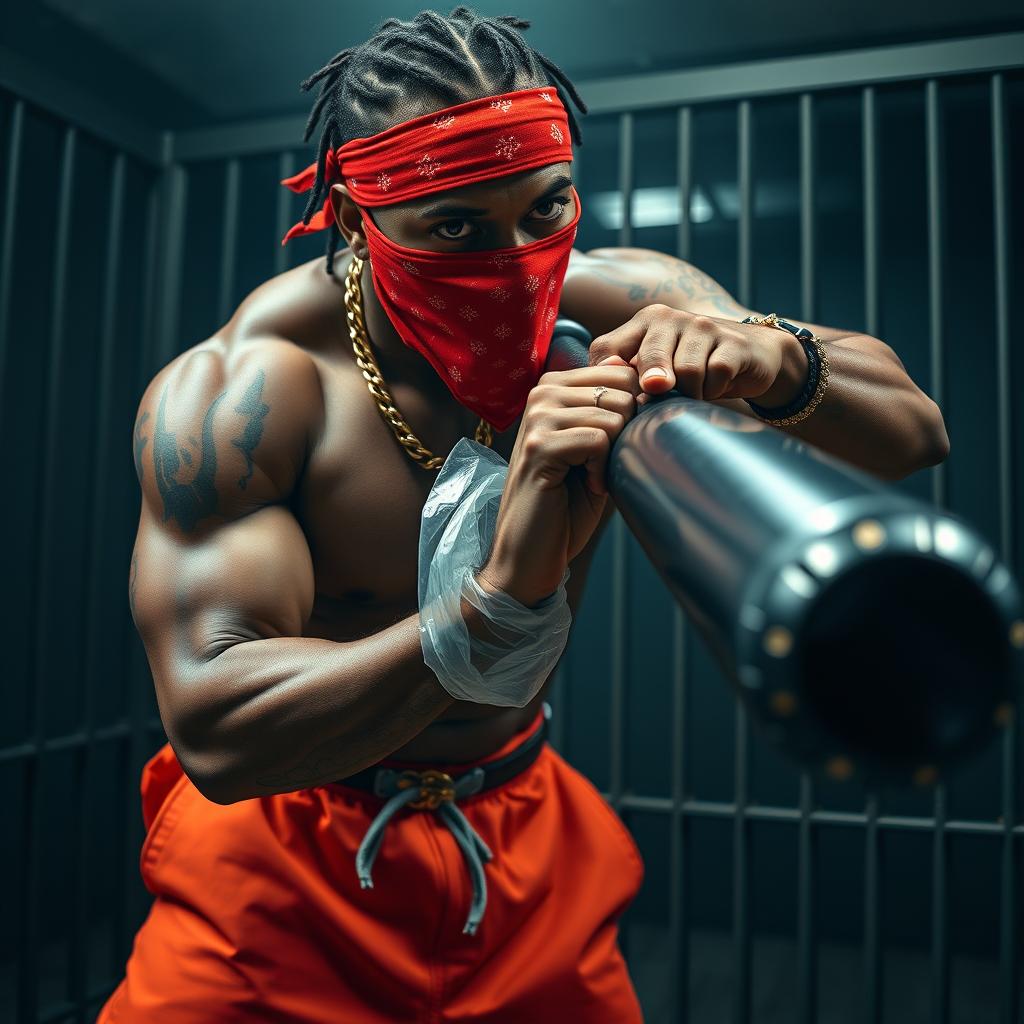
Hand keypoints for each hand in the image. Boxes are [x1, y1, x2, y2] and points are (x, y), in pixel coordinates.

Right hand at [477, 358, 639, 605]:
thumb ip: (611, 409)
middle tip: (602, 465)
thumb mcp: (597, 449)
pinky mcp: (539, 446)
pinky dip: (602, 471)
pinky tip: (588, 487)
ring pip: (612, 415)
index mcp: (554, 388)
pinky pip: (597, 439)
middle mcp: (541, 394)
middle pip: (621, 389)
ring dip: (612, 455)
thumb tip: (633, 363)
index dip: (634, 410)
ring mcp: (537, 418)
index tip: (615, 445)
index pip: (621, 370)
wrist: (533, 553)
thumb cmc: (568, 504)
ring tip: (591, 479)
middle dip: (625, 432)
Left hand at [588, 305, 802, 404]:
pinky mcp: (733, 344)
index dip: (607, 378)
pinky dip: (713, 391)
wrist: (752, 354)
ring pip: (685, 372)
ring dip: (688, 393)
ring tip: (693, 394)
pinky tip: (715, 388)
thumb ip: (628, 375)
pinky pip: (715, 375)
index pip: (608, 349)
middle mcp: (671, 318)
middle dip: (652, 384)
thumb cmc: (691, 367)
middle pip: (650, 357)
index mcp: (644, 322)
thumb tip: (605, 394)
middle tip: (657, 397)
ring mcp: (703, 327)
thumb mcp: (655, 367)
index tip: (616, 400)